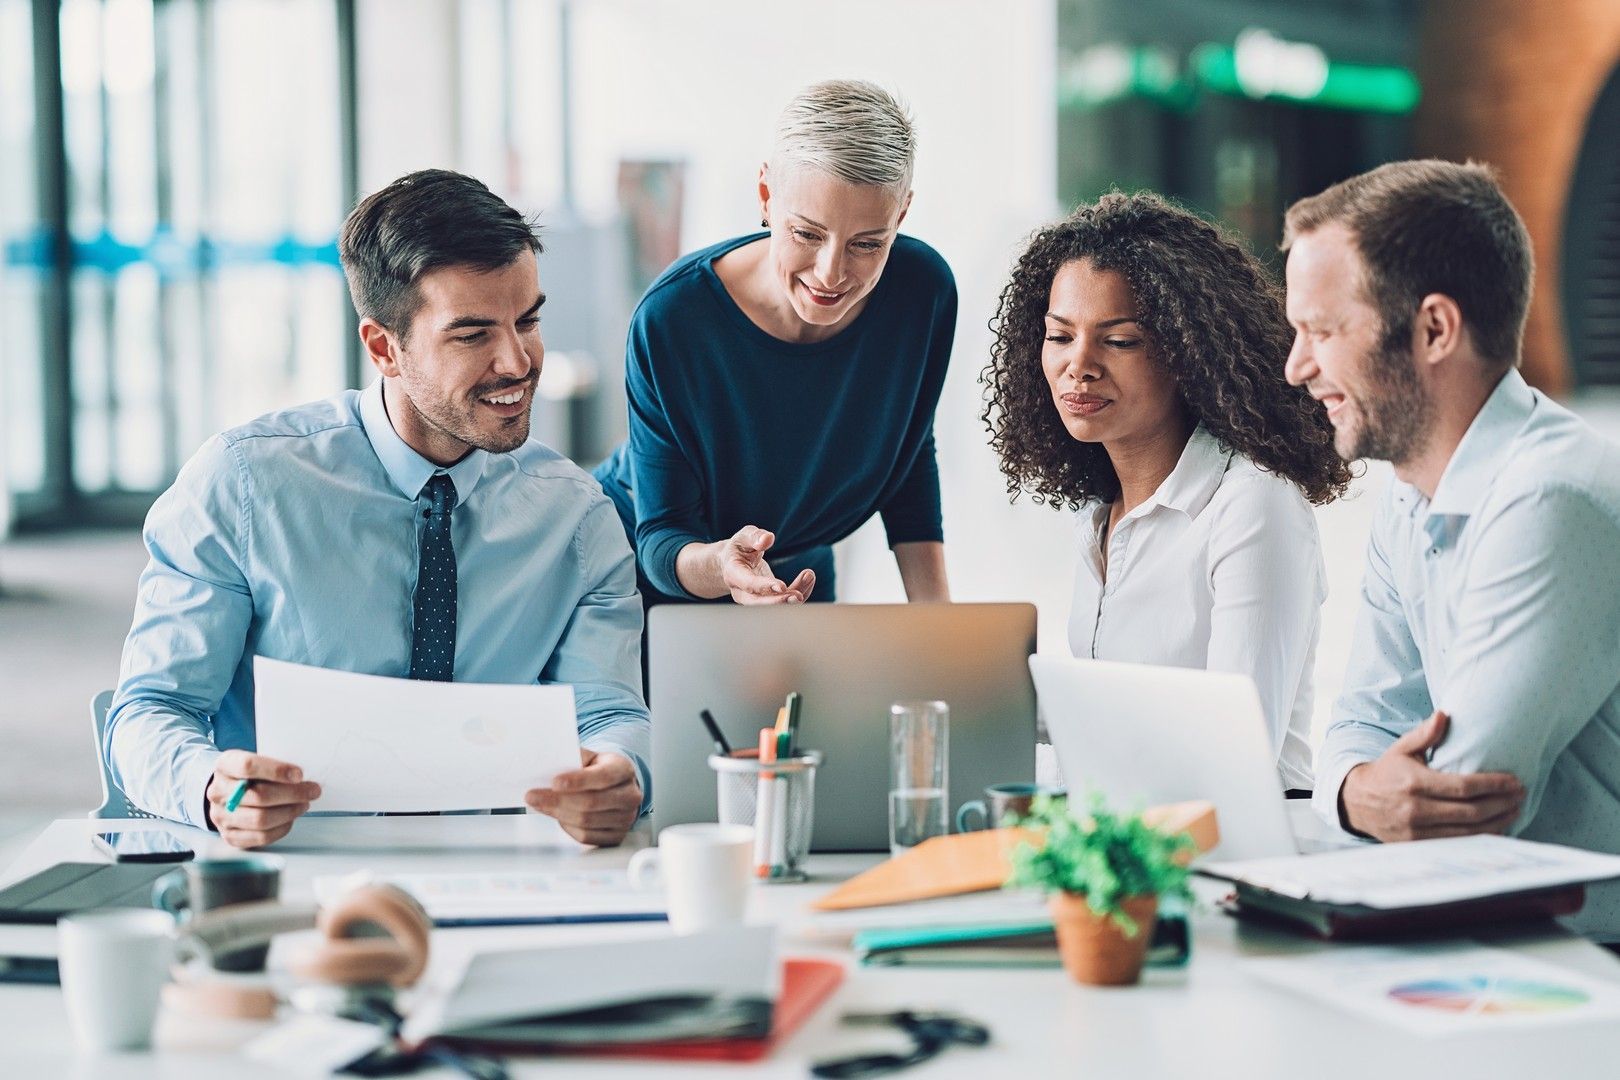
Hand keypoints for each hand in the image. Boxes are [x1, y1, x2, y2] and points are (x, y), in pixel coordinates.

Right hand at [206, 751, 320, 847]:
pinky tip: (290, 818)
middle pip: (259, 795)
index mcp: (225, 765)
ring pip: (260, 819)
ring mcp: (221, 815)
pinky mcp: (230, 835)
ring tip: (303, 804)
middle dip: (292, 794)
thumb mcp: (258, 760)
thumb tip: (302, 778)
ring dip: (289, 812)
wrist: (229, 792)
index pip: (248, 766)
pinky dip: (281, 828)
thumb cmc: (250, 775)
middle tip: (313, 790)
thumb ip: (275, 766)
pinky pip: (260, 837)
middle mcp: (218, 791)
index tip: (299, 774)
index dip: (276, 770)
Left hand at [524, 749, 642, 845]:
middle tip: (533, 796)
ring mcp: (625, 818)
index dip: (578, 781)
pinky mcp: (616, 836)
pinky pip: (586, 837)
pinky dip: (568, 827)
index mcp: (624, 770)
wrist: (618, 787)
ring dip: (558, 814)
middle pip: (591, 802)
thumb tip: (549, 764)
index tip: (554, 782)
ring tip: (541, 805)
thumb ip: (574, 758)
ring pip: (586, 821)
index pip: (603, 777)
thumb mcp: (592, 757)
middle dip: (557, 800)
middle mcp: (629, 796)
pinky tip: (559, 817)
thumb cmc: (600, 770)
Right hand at [717, 526, 813, 604]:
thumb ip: (754, 536)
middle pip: (758, 603)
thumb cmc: (739, 548)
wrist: (732, 562)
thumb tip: (767, 539)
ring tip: (809, 576)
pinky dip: (798, 591)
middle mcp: (742, 591)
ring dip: (793, 596)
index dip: (764, 586)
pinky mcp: (768, 599)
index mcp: (733, 574)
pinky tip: (808, 577)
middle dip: (778, 602)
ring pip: (774, 604)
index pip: (748, 584)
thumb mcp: (744, 536)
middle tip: (797, 596)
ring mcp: (754, 598)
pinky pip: (783, 600)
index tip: (781, 586)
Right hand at [1339, 710, 1524, 841]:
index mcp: (1415, 783)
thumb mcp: (1401, 749)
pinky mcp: (1419, 845)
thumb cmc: (1386, 772)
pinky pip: (1458, 844)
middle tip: (1521, 795)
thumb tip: (1445, 714)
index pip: (1463, 787)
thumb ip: (1425, 734)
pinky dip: (1481, 837)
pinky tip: (1497, 827)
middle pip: (1471, 812)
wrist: (1357, 802)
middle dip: (1502, 804)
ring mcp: (1417, 831)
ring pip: (1468, 832)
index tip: (1514, 781)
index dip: (1493, 785)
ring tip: (1515, 810)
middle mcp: (1416, 810)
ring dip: (1498, 822)